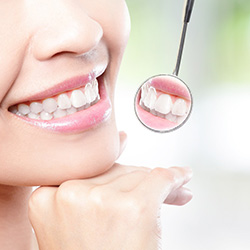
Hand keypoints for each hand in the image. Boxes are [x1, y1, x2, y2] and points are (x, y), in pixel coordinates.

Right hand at [28, 133, 192, 249]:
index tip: (127, 156)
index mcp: (47, 196)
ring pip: (136, 175)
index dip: (114, 172)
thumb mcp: (77, 219)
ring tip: (172, 194)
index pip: (89, 172)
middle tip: (159, 190)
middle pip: (115, 171)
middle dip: (139, 179)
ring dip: (156, 183)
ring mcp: (100, 200)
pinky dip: (175, 177)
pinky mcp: (133, 208)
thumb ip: (93, 180)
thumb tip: (122, 137)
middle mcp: (69, 194)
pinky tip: (181, 178)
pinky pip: (160, 179)